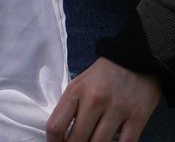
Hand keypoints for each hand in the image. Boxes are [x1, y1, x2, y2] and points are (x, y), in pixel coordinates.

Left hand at [48, 58, 162, 141]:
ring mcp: (117, 109)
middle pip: (77, 138)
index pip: (56, 125)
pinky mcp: (138, 117)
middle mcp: (94, 100)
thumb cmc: (103, 76)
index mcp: (75, 92)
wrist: (135, 60)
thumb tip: (62, 133)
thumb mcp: (79, 84)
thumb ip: (70, 106)